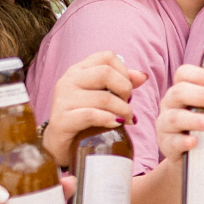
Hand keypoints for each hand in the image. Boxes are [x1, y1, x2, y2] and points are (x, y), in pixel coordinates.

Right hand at [43, 51, 147, 167]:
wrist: (60, 146)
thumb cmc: (84, 119)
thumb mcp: (103, 98)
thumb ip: (122, 84)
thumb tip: (143, 76)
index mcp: (78, 70)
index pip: (107, 57)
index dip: (124, 71)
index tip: (127, 89)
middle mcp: (68, 80)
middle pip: (106, 73)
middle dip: (125, 89)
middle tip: (128, 105)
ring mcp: (63, 100)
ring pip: (103, 97)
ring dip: (122, 110)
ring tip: (126, 119)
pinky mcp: (61, 120)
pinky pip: (91, 115)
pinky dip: (109, 119)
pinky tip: (116, 124)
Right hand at [156, 64, 203, 164]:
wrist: (200, 158)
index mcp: (185, 88)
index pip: (185, 73)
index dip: (201, 75)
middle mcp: (172, 103)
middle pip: (179, 91)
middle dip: (203, 95)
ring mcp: (166, 124)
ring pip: (174, 117)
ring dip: (195, 119)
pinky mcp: (167, 145)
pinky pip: (171, 141)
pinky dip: (183, 141)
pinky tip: (195, 142)